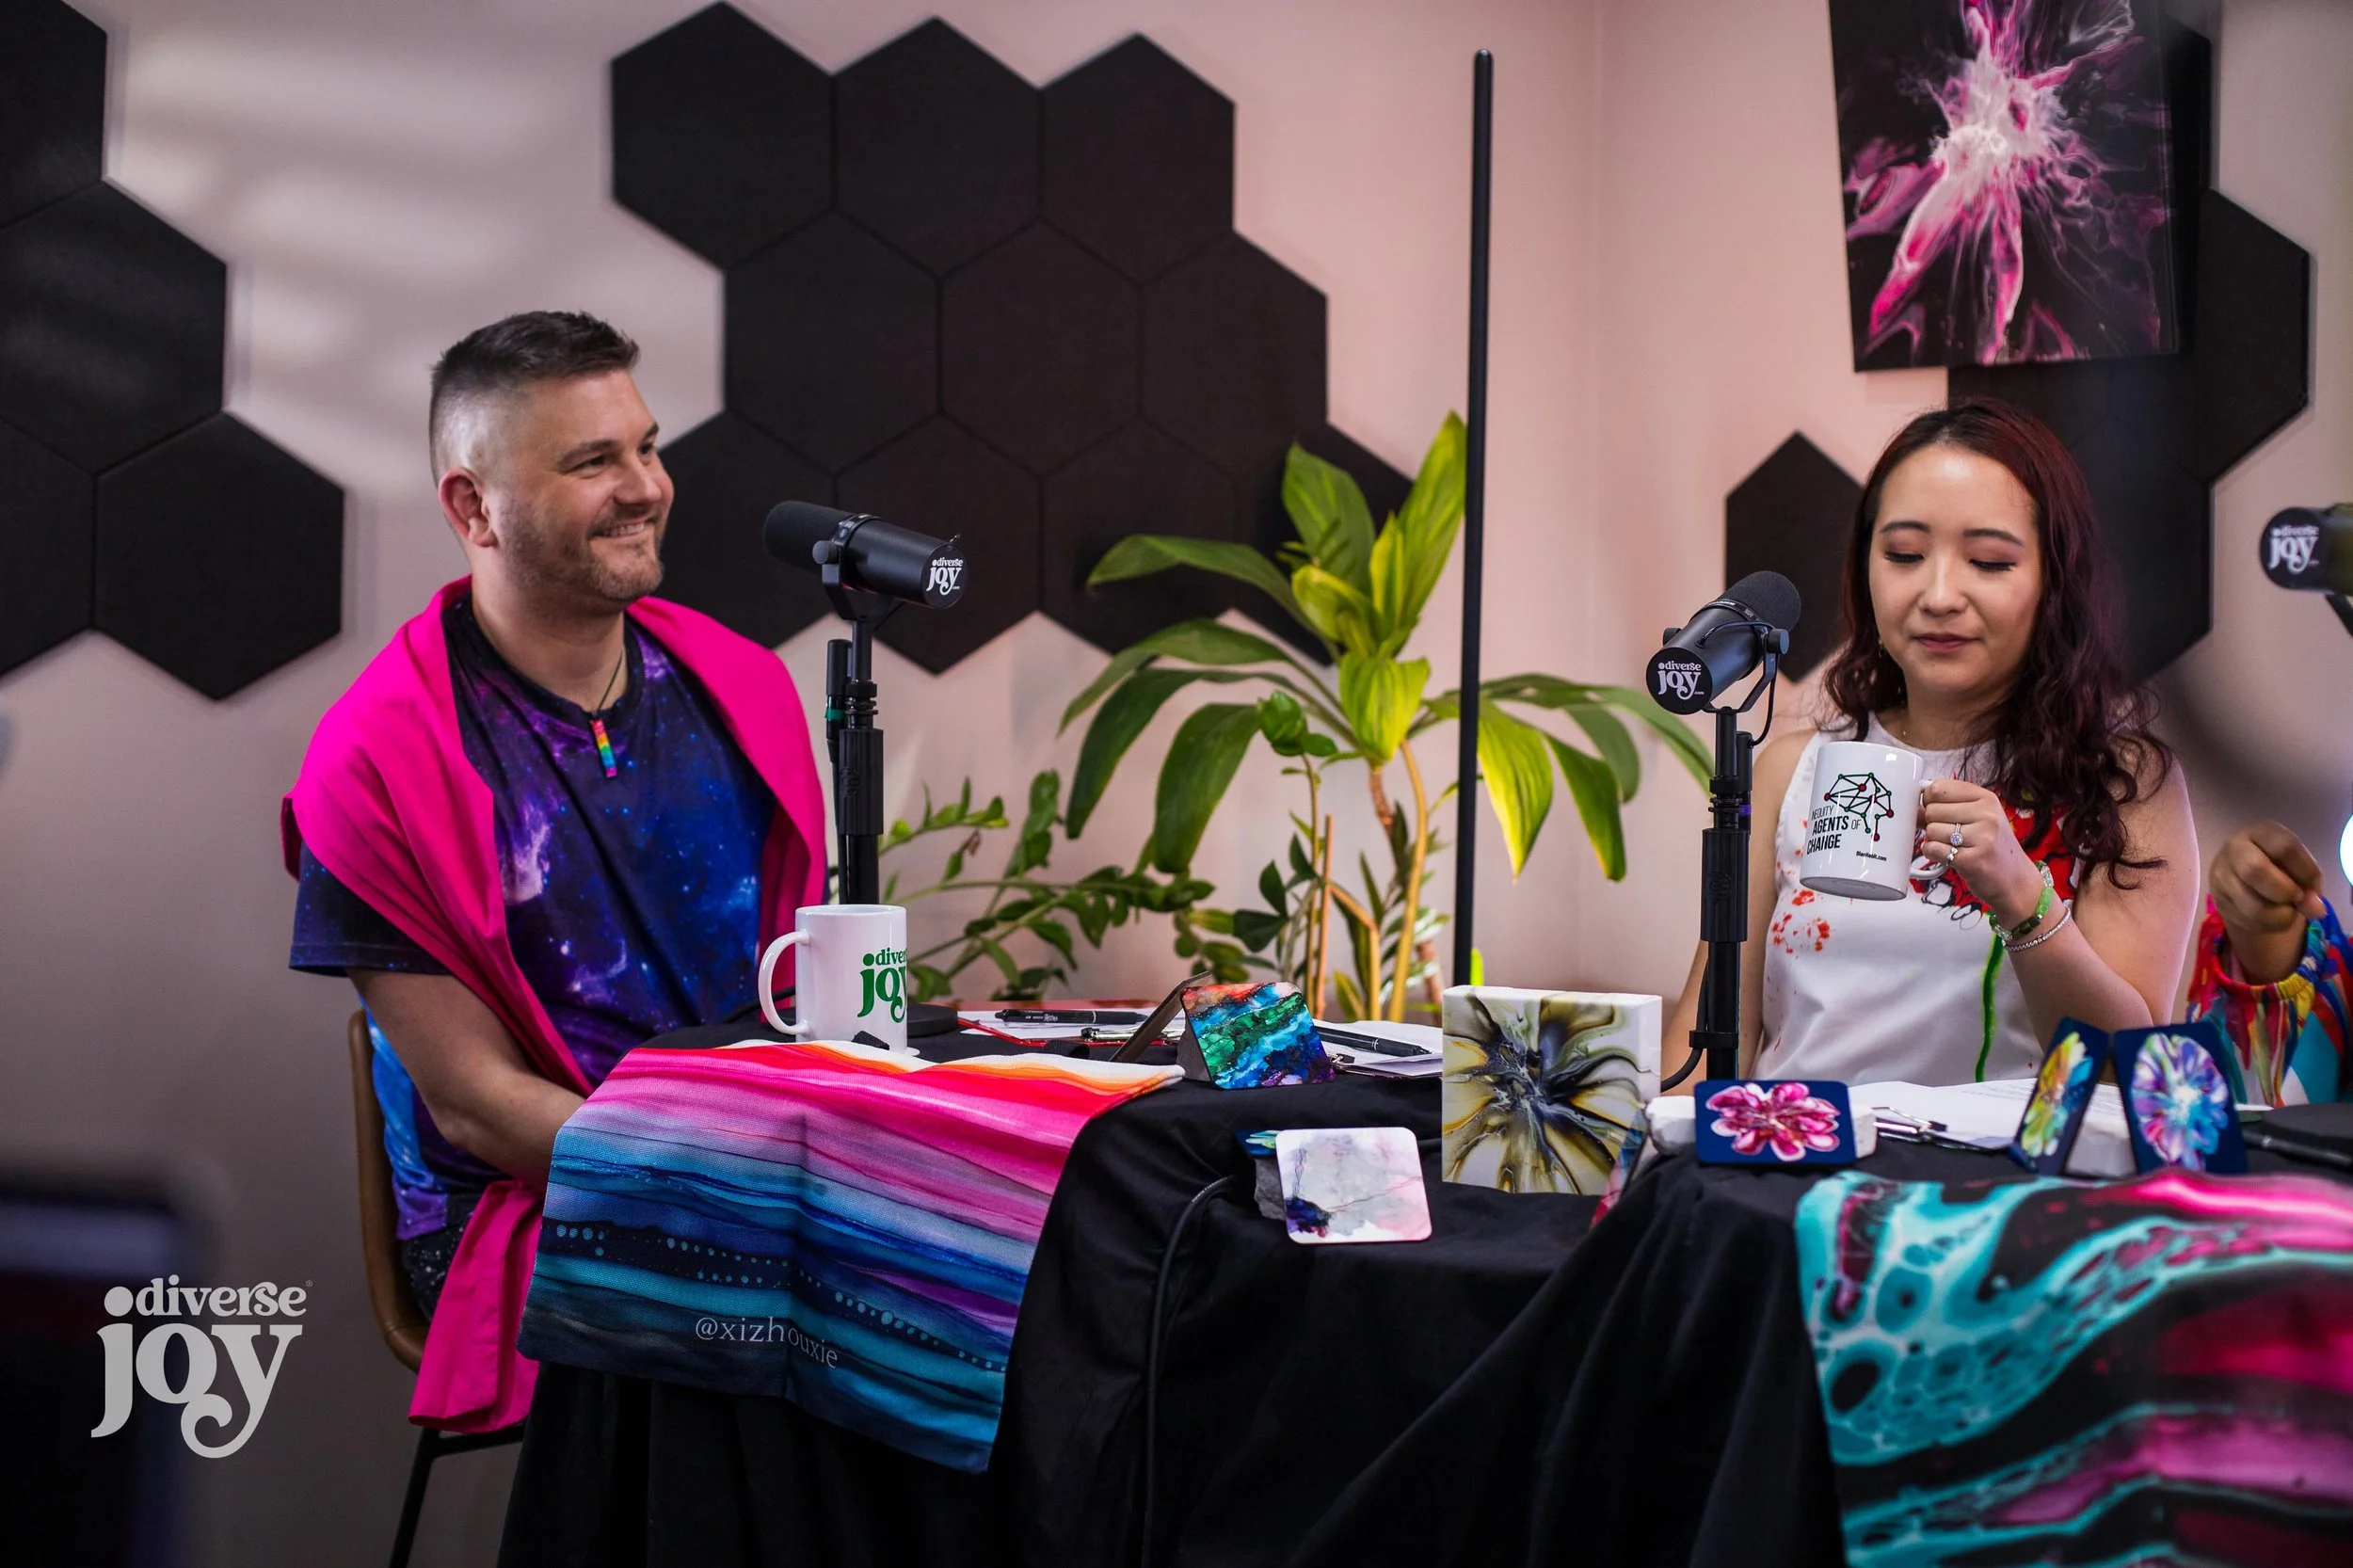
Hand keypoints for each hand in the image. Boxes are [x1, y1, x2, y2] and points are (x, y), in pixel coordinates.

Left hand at [1919, 779, 2042, 929]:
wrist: (2016, 881)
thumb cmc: (1992, 848)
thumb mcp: (1978, 819)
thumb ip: (1948, 808)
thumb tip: (1913, 806)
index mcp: (1987, 798)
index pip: (1939, 787)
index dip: (1930, 801)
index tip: (1938, 811)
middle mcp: (1986, 815)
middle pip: (1932, 810)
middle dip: (1933, 824)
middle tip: (1950, 835)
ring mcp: (1981, 837)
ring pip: (1931, 830)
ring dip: (1935, 841)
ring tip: (1954, 847)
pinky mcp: (1972, 860)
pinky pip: (1932, 849)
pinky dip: (1934, 854)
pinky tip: (1949, 857)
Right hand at [2211, 821, 2323, 984]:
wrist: (2249, 879)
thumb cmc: (2281, 868)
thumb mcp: (2300, 870)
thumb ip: (2310, 886)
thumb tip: (2316, 910)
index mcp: (2261, 832)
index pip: (2284, 848)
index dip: (2305, 872)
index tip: (2313, 886)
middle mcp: (2234, 848)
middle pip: (2255, 870)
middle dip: (2284, 892)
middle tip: (2296, 899)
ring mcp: (2220, 874)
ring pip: (2250, 904)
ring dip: (2279, 916)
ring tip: (2288, 913)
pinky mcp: (2217, 899)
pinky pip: (2244, 920)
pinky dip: (2266, 925)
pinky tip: (2273, 918)